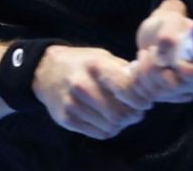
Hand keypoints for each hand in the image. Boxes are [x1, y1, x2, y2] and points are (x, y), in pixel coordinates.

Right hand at [32, 44, 150, 139]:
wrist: (45, 71)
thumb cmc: (82, 64)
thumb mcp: (102, 57)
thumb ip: (125, 71)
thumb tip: (147, 90)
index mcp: (95, 65)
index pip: (127, 89)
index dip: (141, 100)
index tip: (144, 102)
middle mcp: (81, 84)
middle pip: (121, 113)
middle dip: (134, 115)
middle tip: (135, 112)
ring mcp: (71, 103)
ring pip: (112, 126)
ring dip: (121, 124)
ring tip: (120, 115)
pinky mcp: (66, 119)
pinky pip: (100, 133)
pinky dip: (109, 130)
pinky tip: (106, 120)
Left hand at [129, 0, 192, 102]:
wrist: (155, 34)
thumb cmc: (168, 25)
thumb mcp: (170, 21)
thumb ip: (169, 33)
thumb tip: (163, 58)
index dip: (189, 70)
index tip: (174, 59)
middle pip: (178, 86)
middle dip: (157, 67)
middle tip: (151, 50)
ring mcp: (184, 91)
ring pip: (160, 92)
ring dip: (144, 70)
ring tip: (145, 53)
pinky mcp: (167, 96)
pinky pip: (148, 95)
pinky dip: (138, 79)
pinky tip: (139, 65)